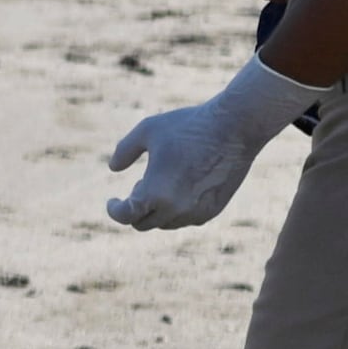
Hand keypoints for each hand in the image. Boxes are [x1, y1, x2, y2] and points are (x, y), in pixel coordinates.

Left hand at [106, 55, 330, 230]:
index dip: (114, 210)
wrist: (235, 127)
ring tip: (157, 184)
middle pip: (144, 223)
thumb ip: (124, 150)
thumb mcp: (148, 130)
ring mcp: (197, 213)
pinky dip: (177, 210)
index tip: (112, 202)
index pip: (126, 216)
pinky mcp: (213, 210)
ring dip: (157, 209)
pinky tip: (178, 189)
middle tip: (137, 186)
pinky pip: (187, 219)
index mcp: (155, 193)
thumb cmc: (188, 126)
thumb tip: (113, 168)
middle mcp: (176, 209)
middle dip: (135, 209)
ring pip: (166, 223)